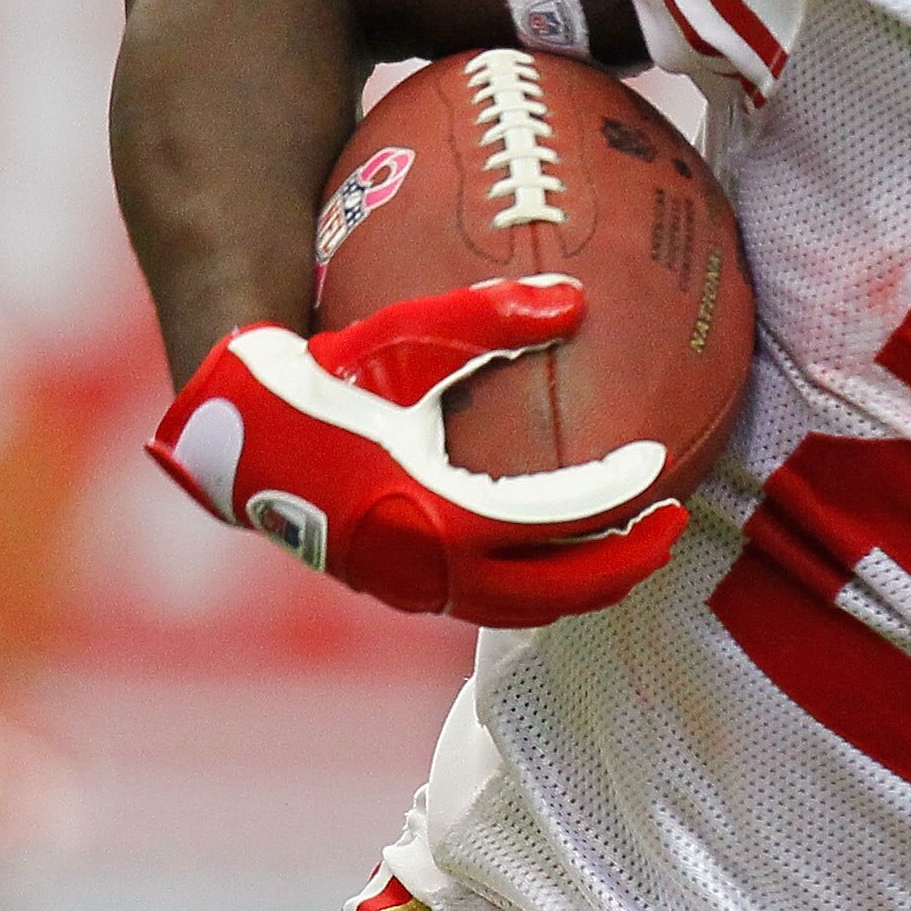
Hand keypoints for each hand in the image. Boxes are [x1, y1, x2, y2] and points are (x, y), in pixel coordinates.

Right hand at [148, 278, 687, 626]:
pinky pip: (494, 605)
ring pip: (528, 611)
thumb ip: (488, 318)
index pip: (557, 520)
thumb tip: (576, 299)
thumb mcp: (402, 338)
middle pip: (561, 591)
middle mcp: (429, 569)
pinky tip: (567, 547)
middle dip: (629, 562)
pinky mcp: (403, 591)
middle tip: (677, 521)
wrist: (233, 433)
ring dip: (589, 584)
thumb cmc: (319, 377)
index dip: (618, 495)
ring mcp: (415, 589)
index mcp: (435, 515)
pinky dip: (543, 588)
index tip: (659, 463)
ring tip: (636, 542)